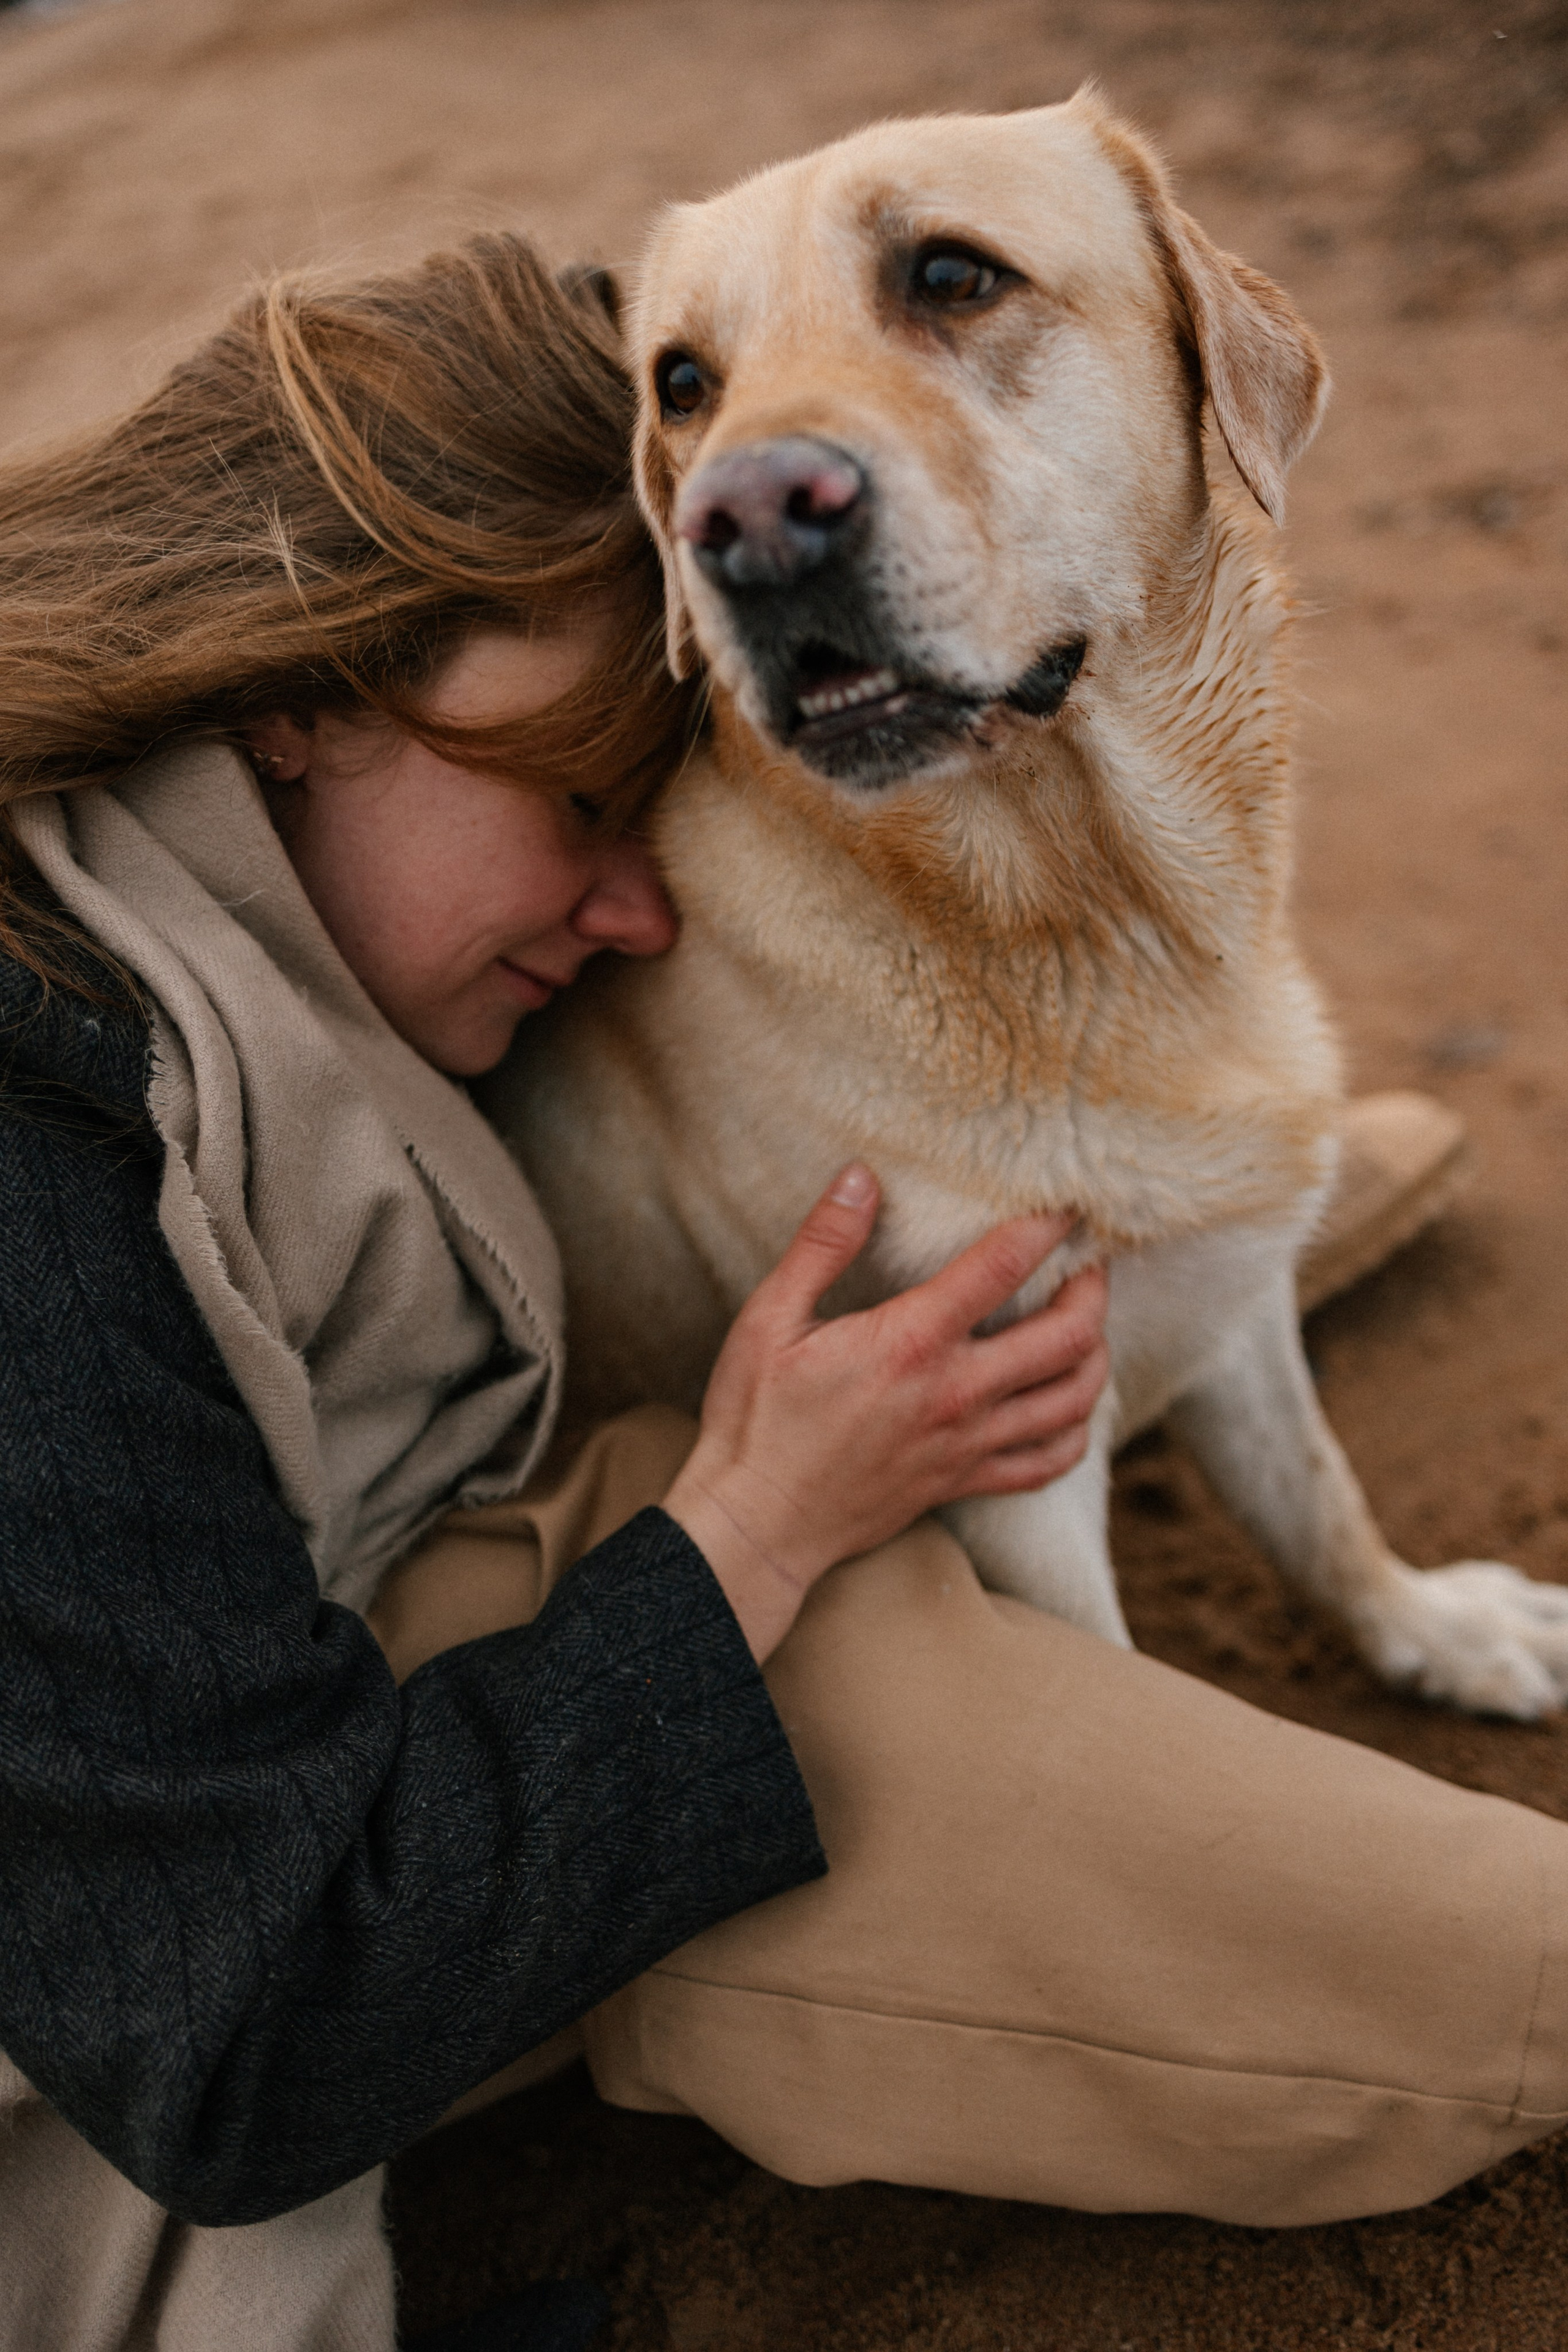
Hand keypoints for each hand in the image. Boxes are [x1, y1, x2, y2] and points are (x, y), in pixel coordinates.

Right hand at [663, 1163, 1109, 1660]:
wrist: (758, 1522)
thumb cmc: (757, 1418)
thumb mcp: (770, 1318)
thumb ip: (821, 1244)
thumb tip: (860, 1177)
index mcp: (911, 1342)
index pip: (1003, 1266)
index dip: (1046, 1225)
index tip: (1067, 1203)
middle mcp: (955, 1393)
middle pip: (1068, 1335)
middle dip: (1093, 1288)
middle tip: (1090, 1260)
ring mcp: (968, 1443)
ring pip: (1074, 1398)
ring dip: (1095, 1355)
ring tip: (1087, 1324)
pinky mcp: (965, 1482)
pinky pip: (1049, 1462)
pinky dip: (1075, 1431)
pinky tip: (1068, 1405)